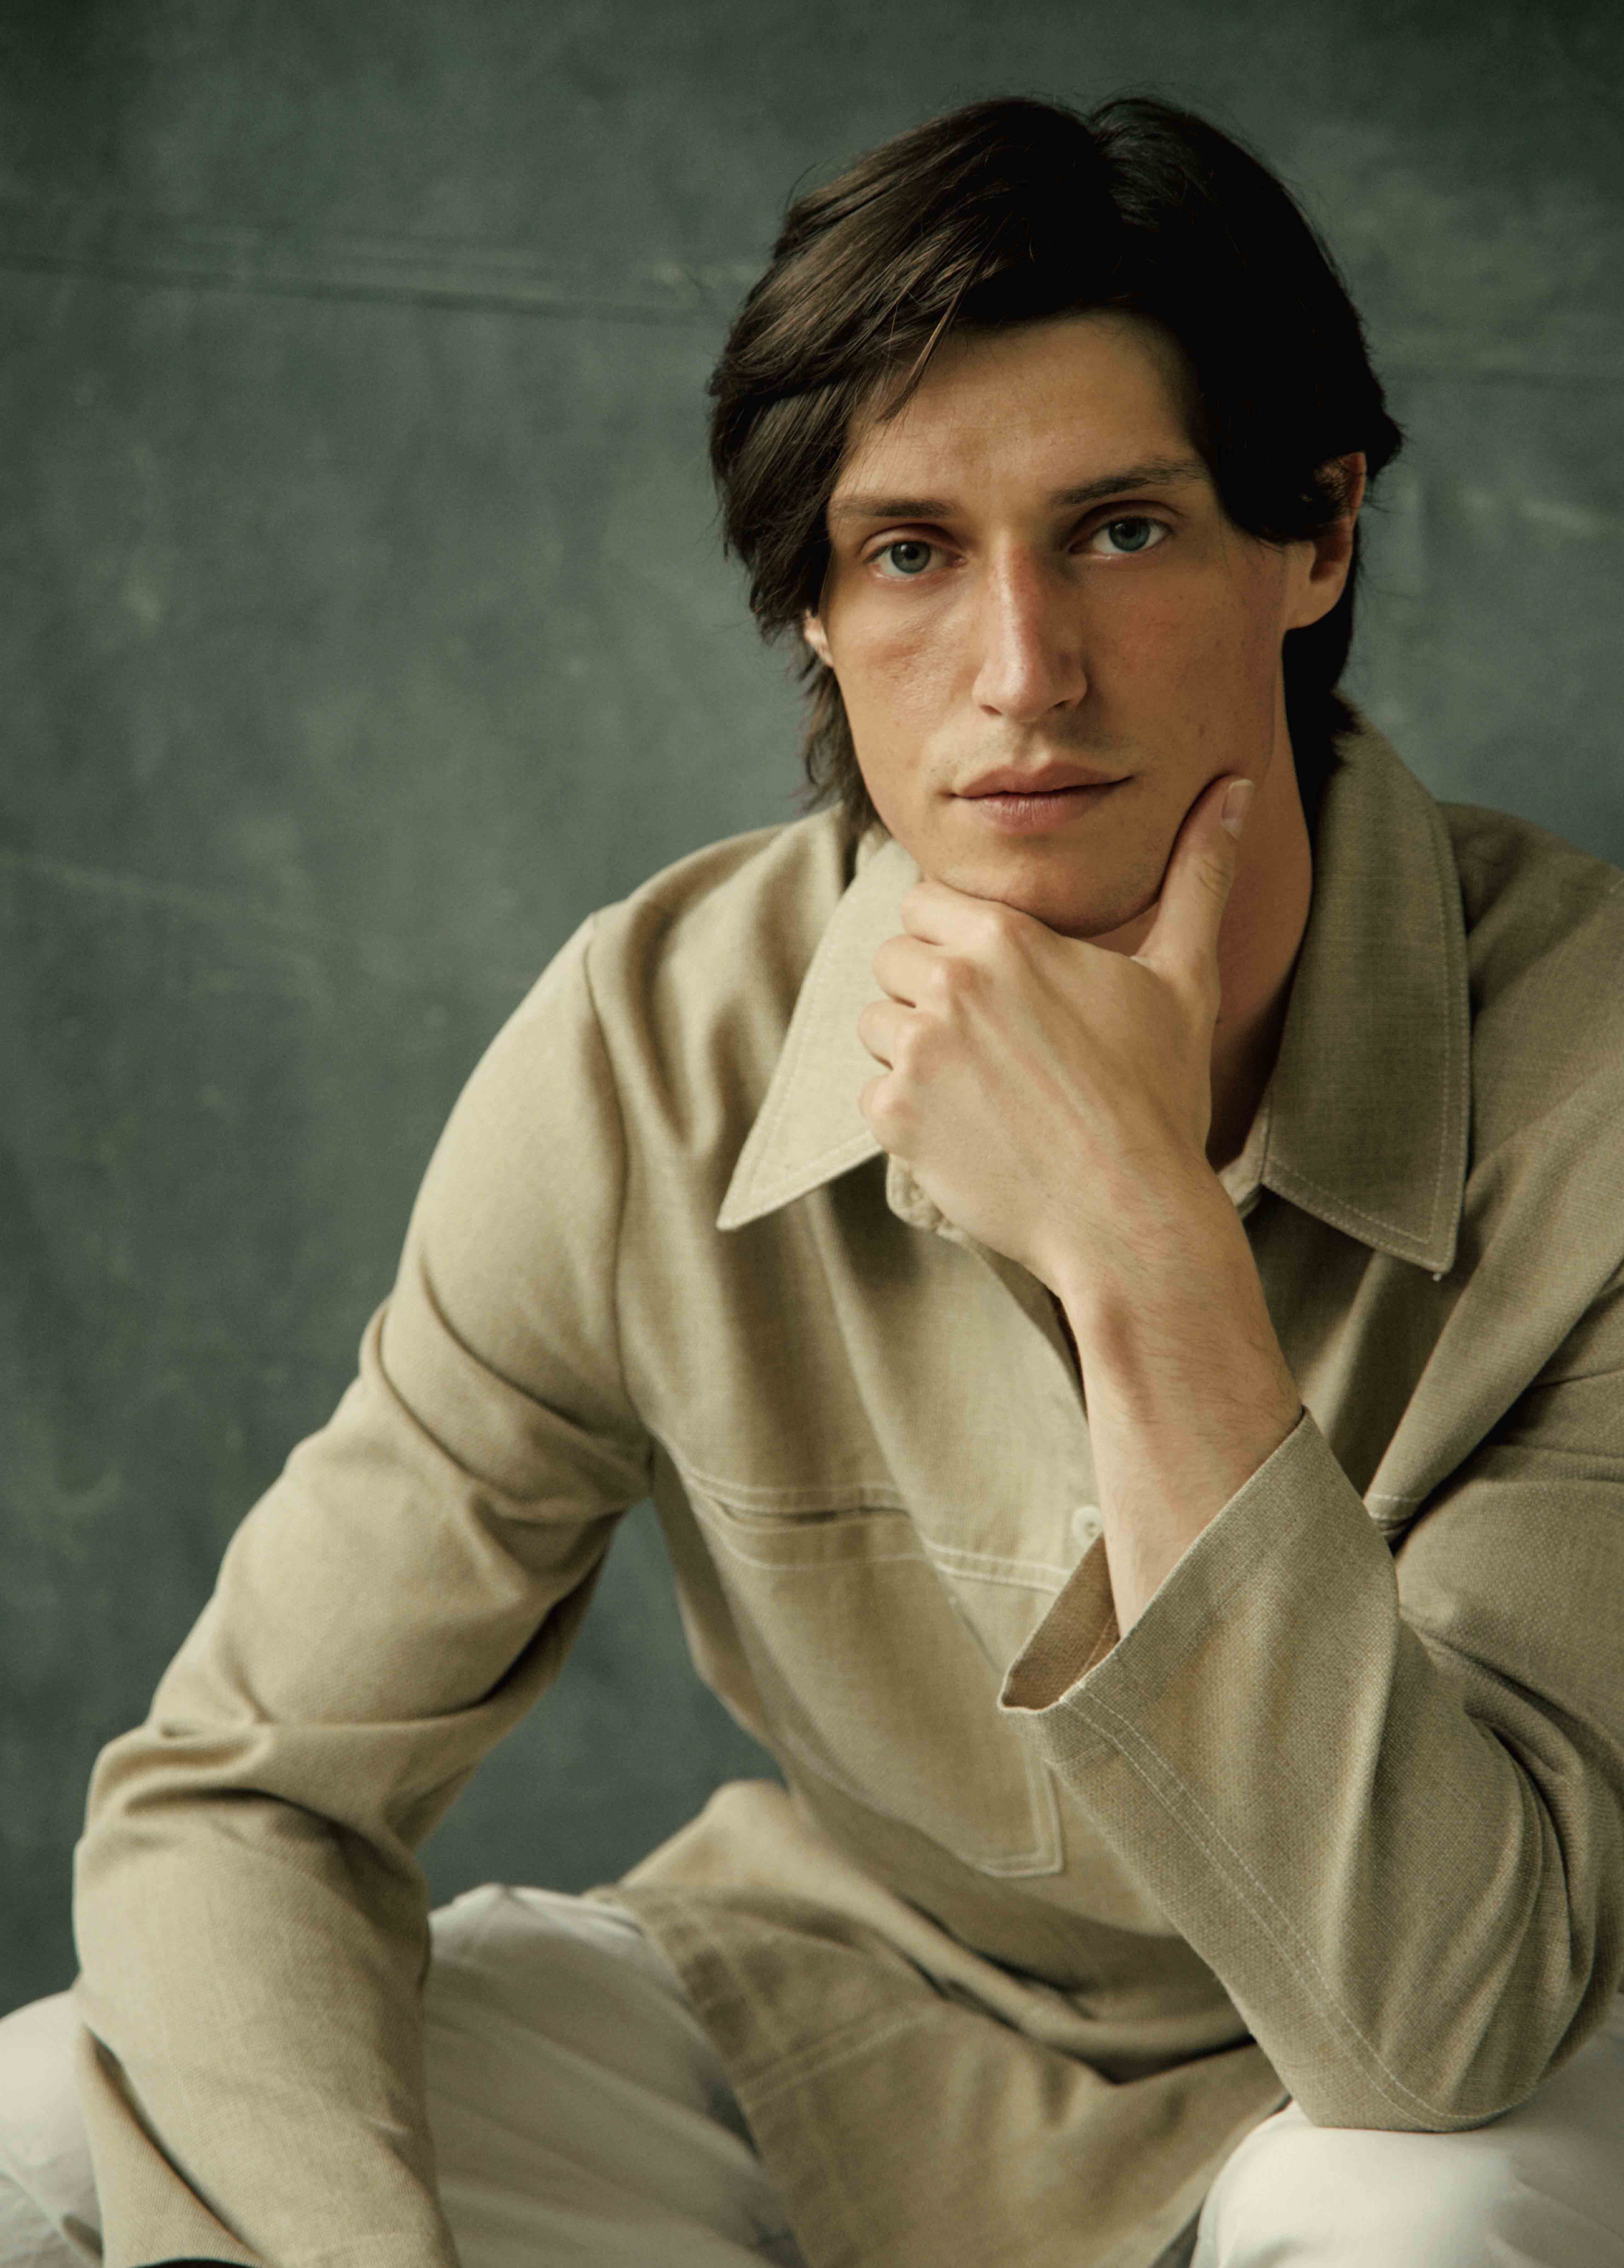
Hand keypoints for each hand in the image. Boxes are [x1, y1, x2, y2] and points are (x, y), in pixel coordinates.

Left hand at [857, 773, 1252, 1295]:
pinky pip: (873, 1093)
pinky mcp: (894, 1118)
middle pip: (894, 957)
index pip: (925, 901)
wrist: (1129, 1217)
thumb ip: (1198, 875)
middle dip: (931, 991)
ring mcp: (914, 1054)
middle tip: (996, 1043)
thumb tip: (1234, 788)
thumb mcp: (1183, 977)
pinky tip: (973, 1130)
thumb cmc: (1158, 1096)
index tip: (996, 982)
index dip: (955, 938)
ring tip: (985, 1087)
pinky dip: (911, 1113)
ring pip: (876, 1023)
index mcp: (1004, 939)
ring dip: (914, 1050)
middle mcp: (948, 986)